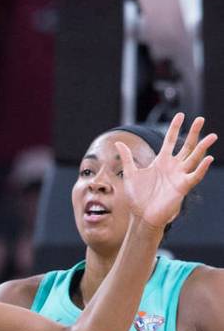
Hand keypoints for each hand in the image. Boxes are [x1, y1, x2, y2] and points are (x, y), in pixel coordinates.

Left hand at [119, 113, 215, 229]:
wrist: (141, 214)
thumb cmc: (137, 196)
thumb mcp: (131, 173)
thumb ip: (127, 158)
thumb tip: (118, 142)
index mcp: (161, 161)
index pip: (171, 140)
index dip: (175, 128)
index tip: (180, 115)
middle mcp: (173, 166)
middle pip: (186, 146)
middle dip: (194, 133)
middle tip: (201, 119)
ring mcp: (179, 176)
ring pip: (194, 158)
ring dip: (203, 148)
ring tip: (211, 136)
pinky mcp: (183, 187)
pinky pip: (194, 176)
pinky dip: (201, 168)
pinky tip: (208, 159)